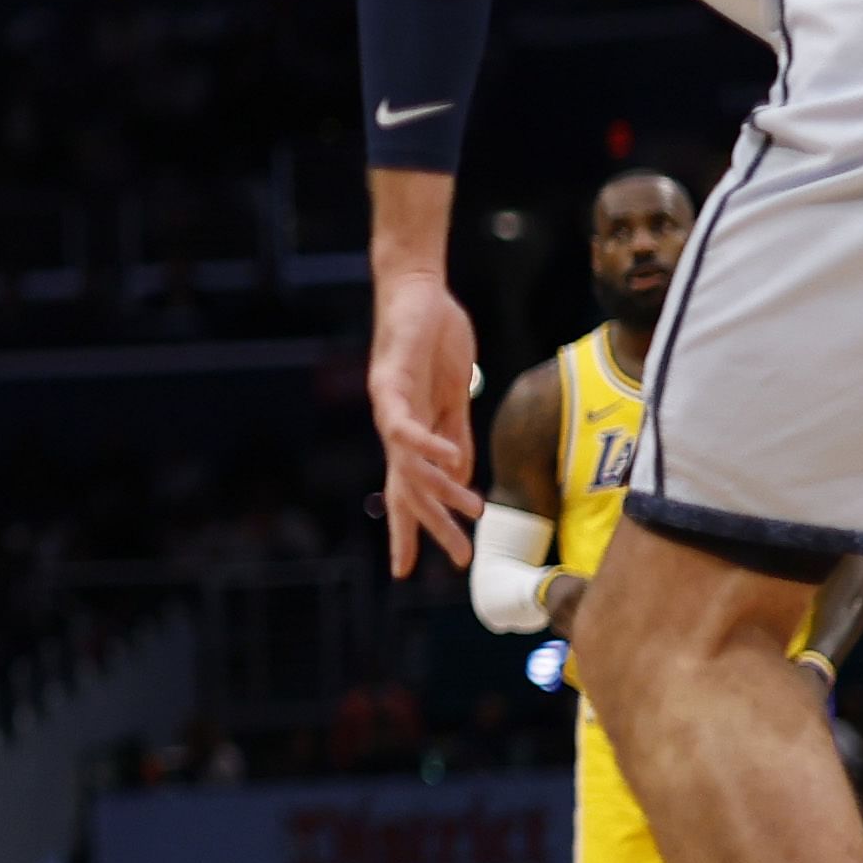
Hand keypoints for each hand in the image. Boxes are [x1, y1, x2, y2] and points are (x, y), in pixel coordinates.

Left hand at [367, 266, 483, 571]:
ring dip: (443, 490)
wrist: (418, 292)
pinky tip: (448, 461)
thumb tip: (459, 480)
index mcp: (410, 435)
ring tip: (473, 511)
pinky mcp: (390, 383)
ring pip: (411, 465)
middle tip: (459, 558)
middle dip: (433, 527)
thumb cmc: (435, 340)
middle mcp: (393, 428)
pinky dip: (428, 445)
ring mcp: (389, 408)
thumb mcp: (453, 399)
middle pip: (409, 490)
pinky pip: (406, 425)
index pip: (405, 491)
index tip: (406, 570)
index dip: (407, 530)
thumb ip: (455, 438)